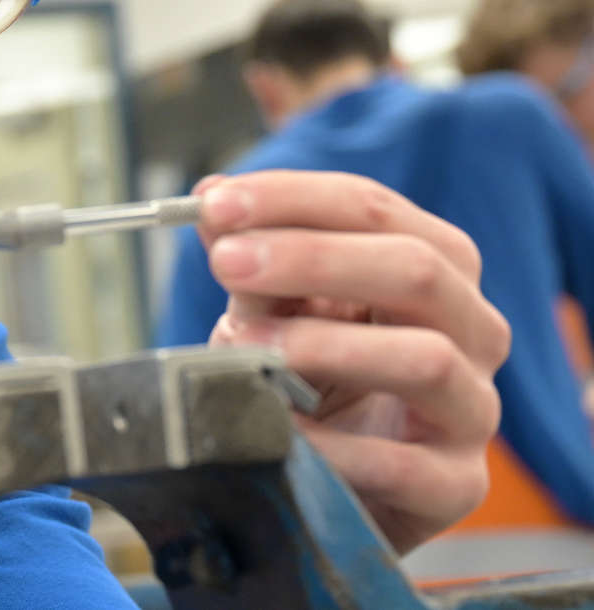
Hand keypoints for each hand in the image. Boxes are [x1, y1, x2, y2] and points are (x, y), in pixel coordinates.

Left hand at [196, 170, 510, 553]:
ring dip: (324, 345)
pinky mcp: (455, 484)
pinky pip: (403, 464)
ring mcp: (472, 408)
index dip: (292, 198)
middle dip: (312, 257)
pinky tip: (278, 429)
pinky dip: (332, 445)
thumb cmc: (309, 377)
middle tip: (227, 262)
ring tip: (246, 346)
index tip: (213, 202)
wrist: (332, 481)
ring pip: (425, 358)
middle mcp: (472, 329)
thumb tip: (210, 204)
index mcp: (434, 266)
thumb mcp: (275, 308)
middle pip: (416, 269)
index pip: (375, 209)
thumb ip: (250, 257)